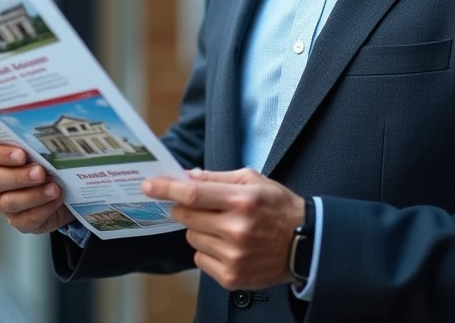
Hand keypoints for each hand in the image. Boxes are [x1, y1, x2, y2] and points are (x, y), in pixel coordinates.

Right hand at [0, 140, 72, 234]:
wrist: (63, 186)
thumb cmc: (45, 160)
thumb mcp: (39, 149)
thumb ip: (35, 143)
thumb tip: (47, 140)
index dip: (1, 154)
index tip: (22, 154)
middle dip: (19, 176)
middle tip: (40, 172)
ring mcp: (2, 203)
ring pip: (10, 202)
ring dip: (34, 194)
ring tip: (54, 188)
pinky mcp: (17, 220)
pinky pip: (26, 219)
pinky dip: (44, 209)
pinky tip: (56, 200)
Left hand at [143, 167, 304, 289]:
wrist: (305, 245)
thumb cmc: (278, 208)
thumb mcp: (254, 181)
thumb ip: (218, 177)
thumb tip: (188, 176)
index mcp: (242, 201)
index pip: (193, 194)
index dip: (167, 189)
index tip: (149, 186)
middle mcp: (237, 229)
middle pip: (187, 217)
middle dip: (184, 209)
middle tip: (198, 207)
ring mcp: (234, 256)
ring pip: (192, 238)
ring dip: (199, 230)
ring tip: (223, 228)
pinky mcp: (232, 277)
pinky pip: (200, 260)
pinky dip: (207, 251)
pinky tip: (227, 246)